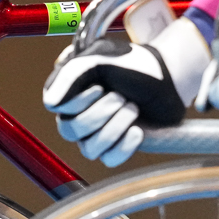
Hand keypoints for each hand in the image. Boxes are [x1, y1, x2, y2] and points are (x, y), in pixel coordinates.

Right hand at [43, 16, 209, 167]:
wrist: (168, 76)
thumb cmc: (133, 63)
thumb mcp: (100, 58)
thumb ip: (71, 74)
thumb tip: (51, 103)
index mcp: (69, 88)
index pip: (55, 107)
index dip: (77, 102)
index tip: (99, 87)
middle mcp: (77, 112)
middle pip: (70, 130)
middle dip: (100, 114)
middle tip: (122, 96)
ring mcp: (95, 132)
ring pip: (89, 149)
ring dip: (115, 127)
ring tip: (133, 107)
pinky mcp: (115, 146)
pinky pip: (109, 160)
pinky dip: (124, 146)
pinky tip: (137, 130)